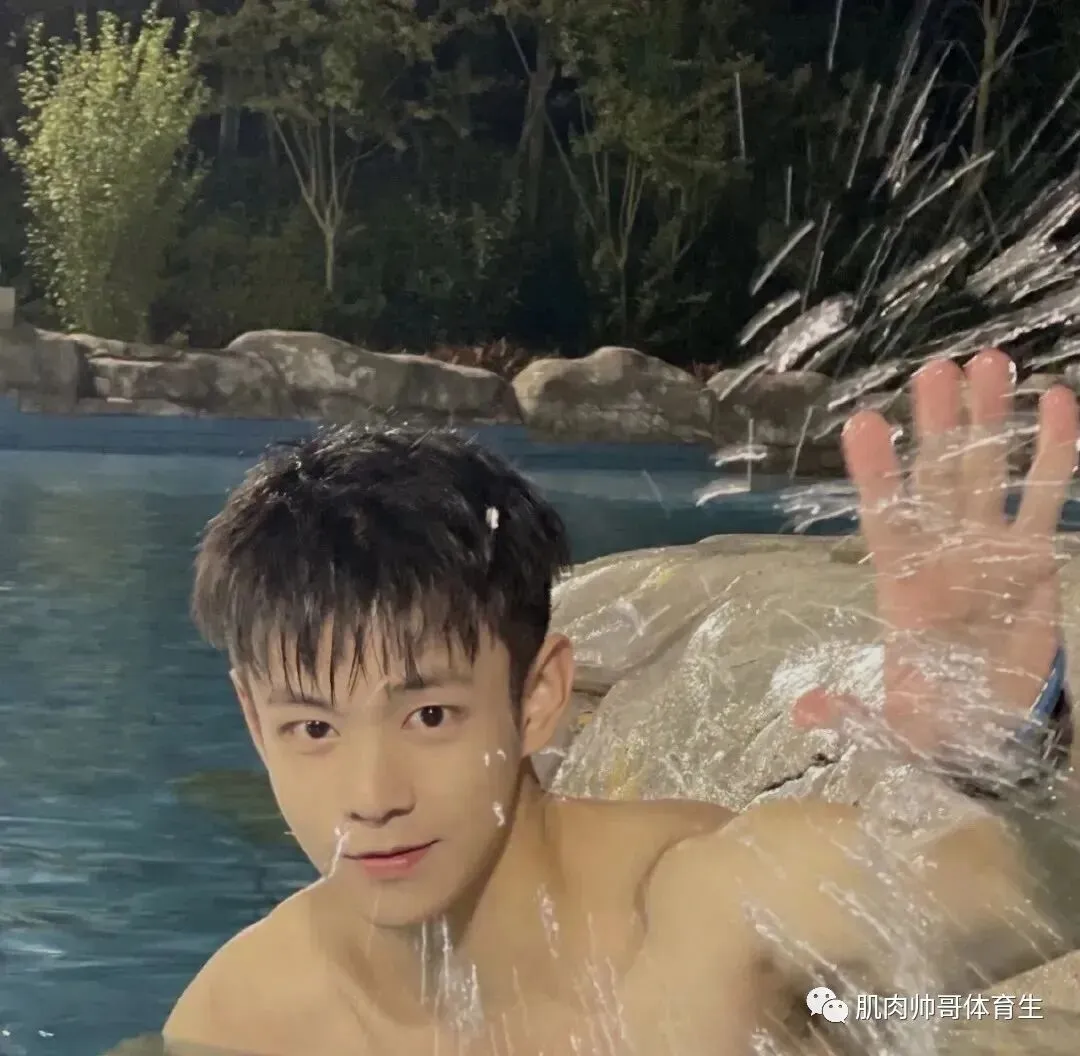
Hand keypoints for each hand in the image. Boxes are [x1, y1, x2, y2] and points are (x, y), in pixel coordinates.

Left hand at [796, 349, 1077, 757]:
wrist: (986, 725)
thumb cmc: (930, 716)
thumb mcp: (891, 724)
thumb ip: (854, 713)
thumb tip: (807, 713)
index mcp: (902, 583)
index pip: (884, 518)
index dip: (876, 474)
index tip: (863, 422)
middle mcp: (942, 553)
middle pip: (938, 479)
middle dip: (936, 426)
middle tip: (933, 370)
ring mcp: (989, 549)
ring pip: (989, 474)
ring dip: (989, 422)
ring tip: (987, 363)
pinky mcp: (1034, 559)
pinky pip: (1045, 499)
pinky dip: (1052, 453)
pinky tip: (1055, 402)